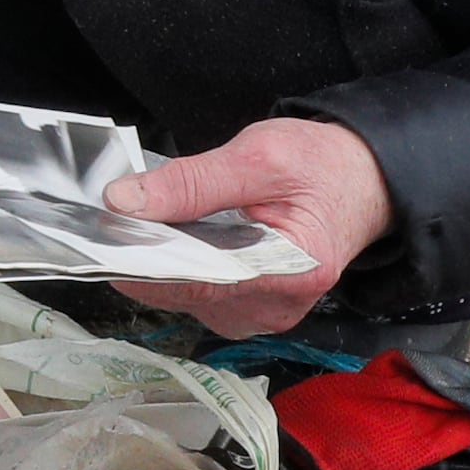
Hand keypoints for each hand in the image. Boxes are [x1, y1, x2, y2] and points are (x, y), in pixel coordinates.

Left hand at [100, 117, 394, 336]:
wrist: (365, 180)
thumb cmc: (322, 166)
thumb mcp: (258, 156)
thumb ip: (192, 181)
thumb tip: (126, 201)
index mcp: (292, 272)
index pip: (200, 280)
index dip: (146, 261)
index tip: (105, 240)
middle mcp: (279, 307)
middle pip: (189, 293)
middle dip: (151, 259)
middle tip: (118, 222)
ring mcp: (266, 313)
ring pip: (190, 298)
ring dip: (166, 264)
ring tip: (153, 225)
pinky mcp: (255, 308)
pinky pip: (203, 295)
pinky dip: (185, 268)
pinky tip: (181, 241)